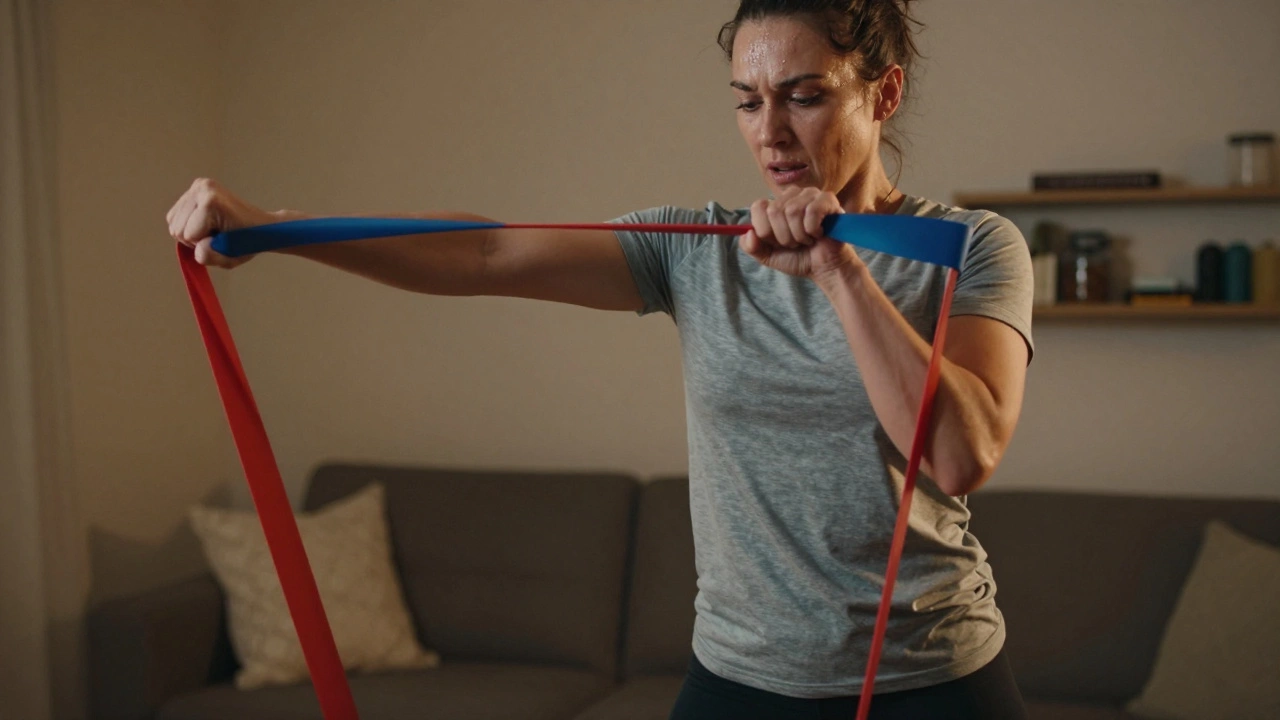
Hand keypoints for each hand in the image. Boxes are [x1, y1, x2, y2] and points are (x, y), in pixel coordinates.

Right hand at [165, 178, 275, 267]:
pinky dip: (188, 223)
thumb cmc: (247, 242)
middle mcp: (202, 188)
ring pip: (173, 221)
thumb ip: (210, 256)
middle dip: (194, 237)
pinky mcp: (196, 187)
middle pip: (176, 228)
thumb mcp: (230, 257)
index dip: (202, 244)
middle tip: (217, 234)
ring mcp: (198, 185)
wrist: (261, 226)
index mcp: (211, 202)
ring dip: (191, 230)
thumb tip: (197, 249)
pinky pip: (176, 214)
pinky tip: (207, 221)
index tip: (222, 239)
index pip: (188, 235)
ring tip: (214, 228)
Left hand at [740, 187, 862, 281]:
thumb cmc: (799, 258)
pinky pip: (812, 212)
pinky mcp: (827, 199)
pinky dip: (813, 230)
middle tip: (796, 242)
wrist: (824, 267)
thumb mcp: (768, 256)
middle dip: (784, 236)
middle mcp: (791, 195)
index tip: (778, 242)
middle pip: (774, 211)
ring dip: (800, 235)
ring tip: (808, 239)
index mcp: (775, 204)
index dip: (766, 230)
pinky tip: (819, 234)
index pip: (759, 207)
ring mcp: (810, 194)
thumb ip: (752, 247)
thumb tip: (748, 234)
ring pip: (793, 211)